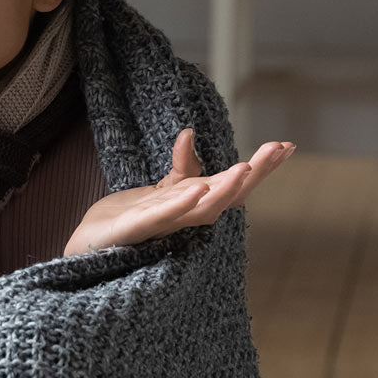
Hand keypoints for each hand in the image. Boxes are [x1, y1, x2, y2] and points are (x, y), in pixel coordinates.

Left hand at [63, 129, 294, 255]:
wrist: (91, 244)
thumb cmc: (129, 220)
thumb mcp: (161, 189)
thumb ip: (182, 168)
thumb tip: (190, 133)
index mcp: (195, 207)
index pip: (234, 186)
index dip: (261, 168)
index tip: (287, 145)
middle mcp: (186, 220)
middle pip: (228, 197)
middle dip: (255, 174)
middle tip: (280, 149)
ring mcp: (163, 227)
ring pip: (202, 210)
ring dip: (225, 190)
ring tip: (246, 169)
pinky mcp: (136, 231)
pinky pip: (163, 218)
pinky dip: (182, 205)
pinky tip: (198, 191)